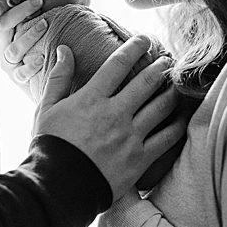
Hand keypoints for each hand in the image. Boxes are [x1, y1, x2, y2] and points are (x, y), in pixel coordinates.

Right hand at [0, 0, 47, 85]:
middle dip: (20, 12)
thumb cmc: (40, 44)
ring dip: (29, 36)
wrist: (44, 76)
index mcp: (1, 33)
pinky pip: (22, 73)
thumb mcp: (31, 26)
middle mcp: (1, 47)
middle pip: (2, 27)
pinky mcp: (18, 78)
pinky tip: (42, 57)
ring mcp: (8, 63)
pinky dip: (31, 65)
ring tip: (45, 24)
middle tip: (39, 0)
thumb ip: (30, 13)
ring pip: (13, 50)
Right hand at [33, 37, 184, 199]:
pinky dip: (177, 125)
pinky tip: (180, 118)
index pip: (118, 65)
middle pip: (146, 82)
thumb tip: (64, 50)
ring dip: (171, 91)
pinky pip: (167, 138)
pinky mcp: (141, 159)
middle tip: (167, 61)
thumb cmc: (50, 146)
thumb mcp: (46, 109)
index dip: (134, 48)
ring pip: (161, 107)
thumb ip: (58, 78)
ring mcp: (130, 136)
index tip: (144, 39)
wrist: (59, 186)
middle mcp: (115, 114)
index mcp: (91, 99)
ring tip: (175, 85)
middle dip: (160, 67)